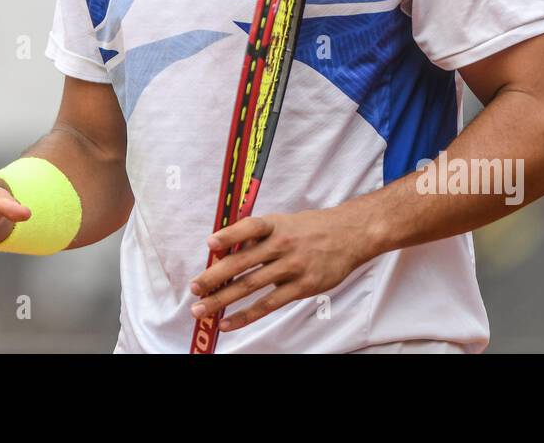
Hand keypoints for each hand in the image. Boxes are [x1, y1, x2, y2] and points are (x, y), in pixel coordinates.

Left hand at [188, 206, 373, 332]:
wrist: (349, 235)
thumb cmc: (311, 229)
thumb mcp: (285, 222)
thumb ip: (258, 235)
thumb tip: (224, 248)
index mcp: (275, 225)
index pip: (249, 227)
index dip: (230, 235)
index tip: (210, 244)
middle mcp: (281, 245)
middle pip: (242, 261)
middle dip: (214, 276)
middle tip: (194, 288)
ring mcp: (291, 267)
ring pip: (251, 286)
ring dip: (223, 299)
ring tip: (201, 309)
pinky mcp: (301, 287)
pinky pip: (268, 304)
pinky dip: (246, 315)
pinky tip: (228, 322)